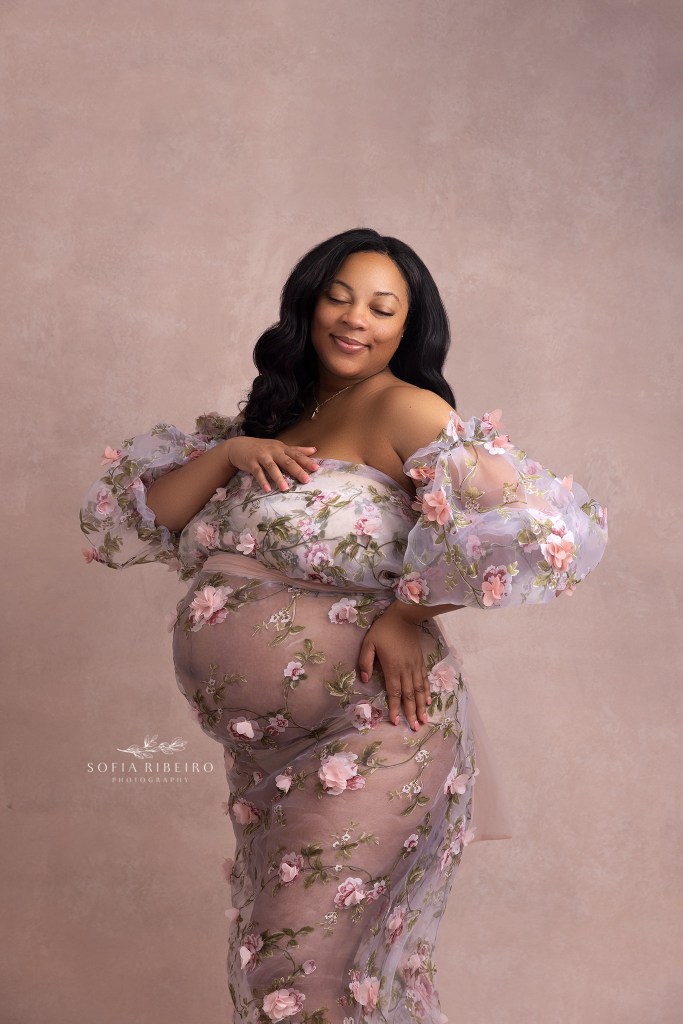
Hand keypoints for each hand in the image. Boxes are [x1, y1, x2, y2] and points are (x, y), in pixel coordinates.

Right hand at [225, 437, 319, 491]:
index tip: (316, 468)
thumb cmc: (263, 448)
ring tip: (285, 488)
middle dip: (297, 470)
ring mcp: (262, 456)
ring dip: (278, 478)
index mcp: (282, 448)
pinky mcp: (251, 462)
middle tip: (306, 480)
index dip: (306, 461)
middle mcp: (273, 451)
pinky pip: (257, 472)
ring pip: (272, 467)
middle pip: (287, 461)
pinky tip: (267, 489)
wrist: (239, 446)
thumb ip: (296, 450)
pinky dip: (262, 481)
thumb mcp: (280, 447)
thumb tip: (314, 450)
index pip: (296, 455)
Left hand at [357, 601, 430, 730]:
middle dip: (411, 713)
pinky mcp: (420, 661)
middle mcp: (406, 670)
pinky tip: (429, 701)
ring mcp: (415, 666)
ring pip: (420, 690)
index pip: (394, 693)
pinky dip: (427, 692)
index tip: (396, 722)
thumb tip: (365, 680)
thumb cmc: (384, 630)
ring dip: (422, 706)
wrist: (404, 617)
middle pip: (409, 695)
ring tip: (424, 720)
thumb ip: (365, 662)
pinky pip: (425, 680)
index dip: (394, 708)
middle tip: (415, 728)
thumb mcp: (368, 643)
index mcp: (392, 668)